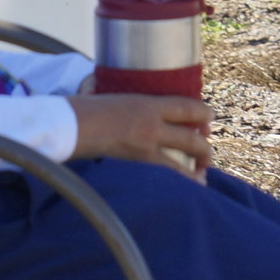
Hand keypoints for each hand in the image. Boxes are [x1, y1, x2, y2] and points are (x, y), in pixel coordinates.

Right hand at [68, 93, 212, 179]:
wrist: (70, 126)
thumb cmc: (85, 108)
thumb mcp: (113, 95)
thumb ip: (128, 99)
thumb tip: (126, 98)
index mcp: (148, 104)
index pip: (187, 106)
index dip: (204, 112)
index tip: (209, 117)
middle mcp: (152, 124)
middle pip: (192, 135)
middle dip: (205, 143)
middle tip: (206, 146)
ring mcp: (146, 145)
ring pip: (185, 156)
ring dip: (200, 162)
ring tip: (203, 169)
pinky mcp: (138, 161)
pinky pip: (170, 172)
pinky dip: (186, 179)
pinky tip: (193, 184)